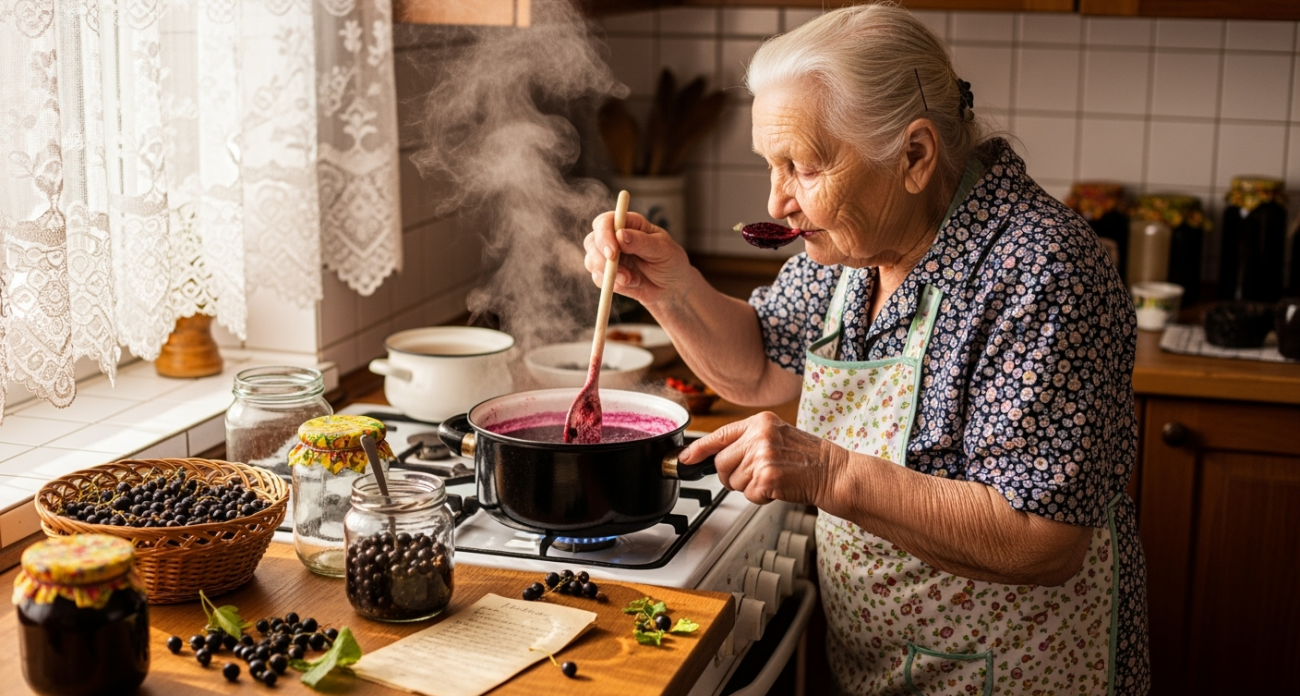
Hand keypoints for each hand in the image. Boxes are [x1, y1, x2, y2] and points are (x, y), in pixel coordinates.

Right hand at [583, 210, 691, 306]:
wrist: (672, 288)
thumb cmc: (671, 263)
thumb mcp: (662, 250)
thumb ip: (641, 242)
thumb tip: (620, 234)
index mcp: (629, 224)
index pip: (604, 222)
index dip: (604, 235)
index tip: (612, 252)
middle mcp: (614, 238)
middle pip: (592, 242)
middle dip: (602, 259)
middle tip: (623, 274)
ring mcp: (608, 257)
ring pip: (591, 262)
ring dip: (611, 275)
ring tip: (635, 280)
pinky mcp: (607, 274)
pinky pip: (599, 279)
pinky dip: (616, 285)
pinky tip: (634, 284)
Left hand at [679, 412, 832, 505]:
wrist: (835, 472)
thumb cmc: (809, 458)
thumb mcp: (777, 436)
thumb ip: (749, 441)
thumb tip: (716, 456)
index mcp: (760, 422)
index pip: (720, 435)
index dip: (699, 450)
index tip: (686, 458)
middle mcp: (759, 436)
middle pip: (721, 463)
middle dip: (731, 476)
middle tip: (754, 477)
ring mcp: (762, 456)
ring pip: (733, 482)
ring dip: (750, 487)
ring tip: (773, 478)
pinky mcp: (766, 477)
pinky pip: (748, 495)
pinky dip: (761, 498)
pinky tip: (778, 488)